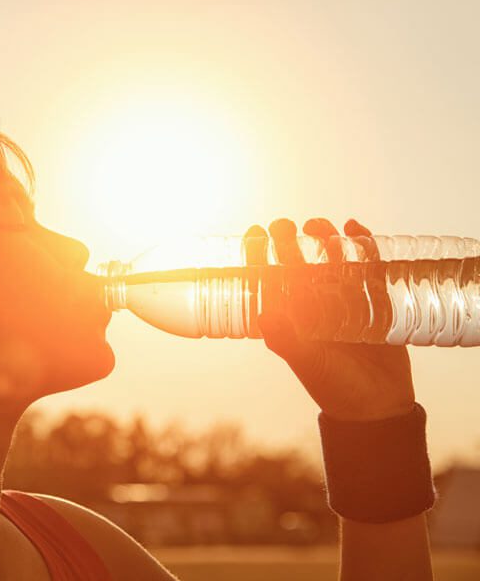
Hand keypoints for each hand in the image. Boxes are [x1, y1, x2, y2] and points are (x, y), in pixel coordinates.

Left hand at [246, 218, 414, 421]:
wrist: (376, 406)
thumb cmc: (333, 386)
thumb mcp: (306, 361)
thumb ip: (285, 338)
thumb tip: (265, 312)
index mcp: (291, 316)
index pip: (269, 278)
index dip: (258, 254)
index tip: (255, 233)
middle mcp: (313, 305)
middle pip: (299, 262)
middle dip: (290, 240)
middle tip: (284, 225)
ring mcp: (344, 300)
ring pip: (331, 259)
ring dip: (324, 238)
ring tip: (319, 225)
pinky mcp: (374, 301)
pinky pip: (367, 267)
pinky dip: (364, 246)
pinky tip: (356, 228)